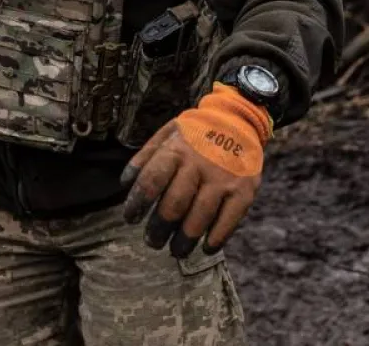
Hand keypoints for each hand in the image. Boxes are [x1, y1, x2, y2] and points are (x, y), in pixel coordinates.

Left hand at [120, 83, 271, 258]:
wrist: (239, 119)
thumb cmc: (195, 132)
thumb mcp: (167, 133)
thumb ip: (145, 157)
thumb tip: (124, 184)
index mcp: (176, 150)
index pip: (151, 181)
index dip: (137, 204)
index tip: (130, 218)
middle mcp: (199, 165)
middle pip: (174, 206)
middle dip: (159, 229)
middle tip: (152, 242)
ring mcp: (223, 179)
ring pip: (200, 218)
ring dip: (185, 240)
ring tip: (176, 250)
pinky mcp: (244, 191)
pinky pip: (228, 222)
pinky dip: (216, 238)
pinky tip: (206, 247)